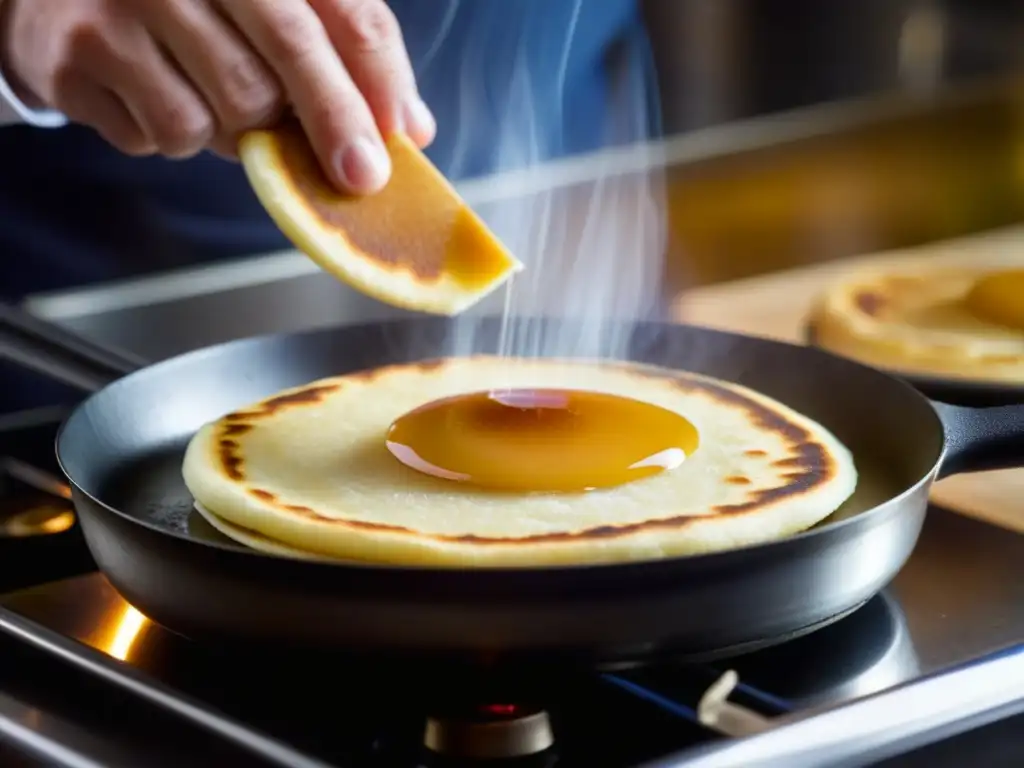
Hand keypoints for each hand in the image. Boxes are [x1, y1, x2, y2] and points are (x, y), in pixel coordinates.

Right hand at [0, 0, 435, 192]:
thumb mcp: (269, 7)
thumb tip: (411, 128)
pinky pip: (164, 136)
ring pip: (228, 111)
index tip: (401, 136)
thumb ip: (342, 50)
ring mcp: (124, 1)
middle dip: (334, 123)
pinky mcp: (78, 54)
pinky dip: (177, 139)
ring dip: (242, 134)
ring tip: (217, 102)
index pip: (343, 9)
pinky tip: (158, 97)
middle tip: (359, 176)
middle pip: (290, 51)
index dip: (379, 79)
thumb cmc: (191, 6)